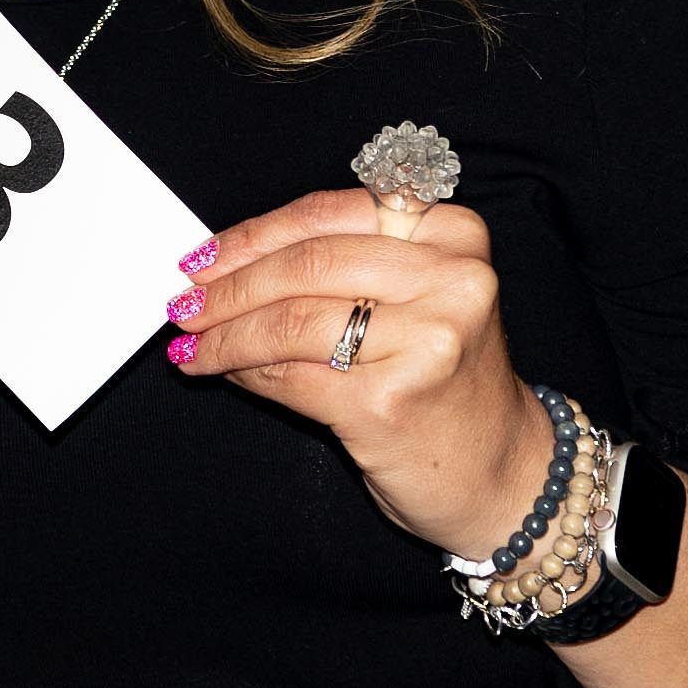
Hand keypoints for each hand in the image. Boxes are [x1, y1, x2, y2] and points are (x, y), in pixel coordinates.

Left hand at [166, 189, 552, 556]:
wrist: (504, 471)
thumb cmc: (446, 377)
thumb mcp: (416, 298)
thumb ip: (343, 266)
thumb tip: (227, 267)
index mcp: (452, 234)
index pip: (329, 216)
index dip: (254, 235)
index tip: (204, 256)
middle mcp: (449, 279)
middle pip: (307, 266)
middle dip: (230, 285)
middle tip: (183, 301)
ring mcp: (425, 341)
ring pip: (291, 322)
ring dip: (226, 334)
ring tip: (190, 342)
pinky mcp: (391, 402)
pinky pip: (292, 377)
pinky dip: (245, 373)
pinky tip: (222, 371)